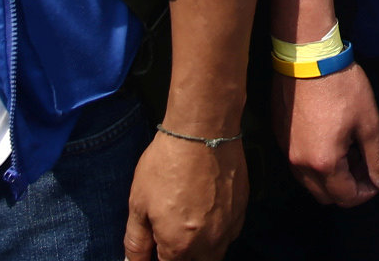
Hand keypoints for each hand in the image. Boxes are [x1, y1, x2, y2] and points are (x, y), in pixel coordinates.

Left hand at [126, 130, 244, 260]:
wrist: (204, 130)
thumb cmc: (166, 164)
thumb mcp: (139, 203)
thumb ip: (136, 241)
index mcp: (179, 247)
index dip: (157, 258)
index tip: (155, 243)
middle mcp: (208, 245)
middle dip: (179, 256)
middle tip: (168, 234)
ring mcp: (229, 228)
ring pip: (214, 255)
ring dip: (199, 249)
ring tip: (186, 222)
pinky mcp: (241, 211)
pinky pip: (229, 235)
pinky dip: (216, 233)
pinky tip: (205, 212)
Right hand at [268, 67, 378, 206]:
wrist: (307, 56)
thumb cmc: (341, 86)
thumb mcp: (369, 122)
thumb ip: (378, 158)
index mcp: (324, 163)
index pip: (346, 197)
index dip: (367, 192)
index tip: (378, 176)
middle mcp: (300, 163)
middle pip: (326, 195)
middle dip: (348, 187)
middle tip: (364, 163)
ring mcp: (286, 150)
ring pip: (310, 180)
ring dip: (331, 175)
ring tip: (348, 148)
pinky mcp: (279, 135)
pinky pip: (298, 162)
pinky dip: (315, 160)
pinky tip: (330, 136)